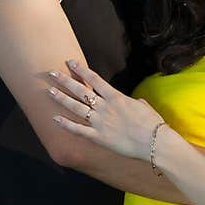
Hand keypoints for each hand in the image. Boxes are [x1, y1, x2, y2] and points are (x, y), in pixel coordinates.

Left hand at [47, 59, 166, 160]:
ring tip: (49, 91)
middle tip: (52, 73)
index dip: (81, 70)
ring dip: (61, 99)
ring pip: (76, 108)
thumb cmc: (153, 124)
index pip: (95, 80)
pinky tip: (55, 119)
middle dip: (65, 81)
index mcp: (117, 98)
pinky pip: (78, 130)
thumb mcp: (144, 107)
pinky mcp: (98, 137)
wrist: (154, 142)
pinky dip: (65, 124)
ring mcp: (100, 122)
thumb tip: (135, 102)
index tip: (70, 62)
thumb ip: (135, 103)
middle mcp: (105, 107)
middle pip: (81, 91)